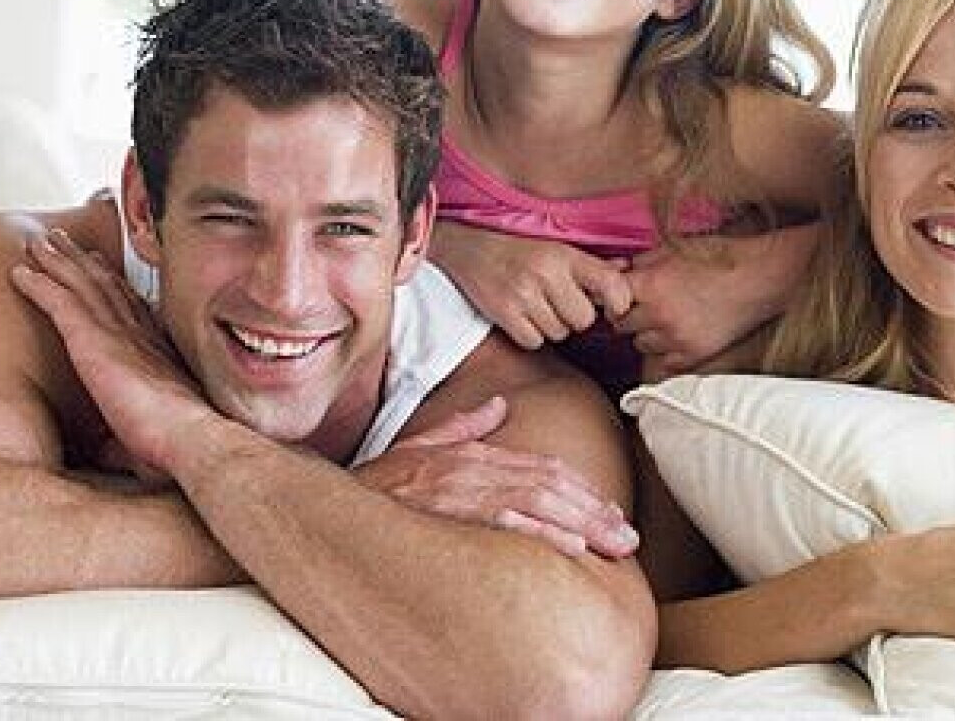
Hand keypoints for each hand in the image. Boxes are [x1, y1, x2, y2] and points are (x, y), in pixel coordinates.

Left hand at [10, 228, 213, 475]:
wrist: (189, 435)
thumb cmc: (179, 442)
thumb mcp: (151, 433)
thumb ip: (126, 433)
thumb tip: (105, 452)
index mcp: (154, 350)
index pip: (131, 307)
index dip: (115, 283)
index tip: (103, 265)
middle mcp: (138, 334)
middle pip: (107, 286)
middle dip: (84, 261)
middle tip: (66, 240)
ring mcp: (117, 335)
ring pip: (82, 286)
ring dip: (59, 261)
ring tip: (39, 242)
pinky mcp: (95, 343)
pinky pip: (60, 303)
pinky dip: (40, 284)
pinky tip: (20, 271)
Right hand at [355, 395, 637, 559]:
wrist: (327, 503)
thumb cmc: (376, 484)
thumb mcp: (419, 444)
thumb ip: (461, 426)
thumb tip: (497, 408)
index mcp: (471, 455)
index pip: (539, 470)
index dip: (580, 490)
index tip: (609, 512)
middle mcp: (471, 467)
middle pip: (548, 485)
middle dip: (593, 511)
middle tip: (627, 537)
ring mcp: (459, 491)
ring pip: (534, 500)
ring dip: (580, 522)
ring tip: (612, 544)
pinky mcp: (445, 513)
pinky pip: (501, 521)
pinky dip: (538, 531)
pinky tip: (568, 546)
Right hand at [430, 223, 631, 350]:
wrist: (466, 245)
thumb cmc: (517, 246)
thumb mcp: (556, 245)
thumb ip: (591, 262)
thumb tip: (626, 270)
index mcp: (564, 254)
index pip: (610, 283)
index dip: (619, 301)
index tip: (614, 307)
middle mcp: (546, 274)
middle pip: (584, 319)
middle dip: (575, 315)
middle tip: (559, 302)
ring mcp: (523, 295)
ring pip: (559, 333)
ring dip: (552, 325)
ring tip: (537, 305)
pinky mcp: (503, 313)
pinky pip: (534, 341)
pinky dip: (531, 334)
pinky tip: (523, 316)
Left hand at [614, 227, 815, 375]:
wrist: (759, 277)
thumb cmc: (720, 257)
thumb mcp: (675, 249)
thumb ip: (642, 262)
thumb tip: (619, 272)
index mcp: (652, 284)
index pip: (610, 299)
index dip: (614, 296)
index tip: (621, 296)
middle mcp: (659, 314)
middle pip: (620, 325)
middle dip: (628, 315)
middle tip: (642, 308)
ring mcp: (676, 337)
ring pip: (640, 345)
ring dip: (646, 335)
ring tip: (664, 322)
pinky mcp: (694, 354)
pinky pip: (663, 365)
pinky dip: (665, 354)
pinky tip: (676, 339)